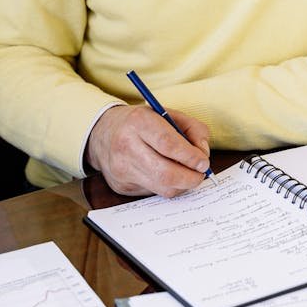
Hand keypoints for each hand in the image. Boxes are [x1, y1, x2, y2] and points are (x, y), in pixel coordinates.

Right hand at [86, 105, 210, 197]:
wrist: (103, 133)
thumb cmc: (142, 122)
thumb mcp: (167, 114)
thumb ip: (193, 128)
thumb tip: (203, 154)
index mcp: (138, 122)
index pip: (168, 144)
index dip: (190, 156)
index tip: (203, 162)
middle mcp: (126, 146)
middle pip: (165, 173)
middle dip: (190, 178)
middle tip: (200, 174)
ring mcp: (121, 169)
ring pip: (162, 188)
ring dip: (181, 184)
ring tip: (186, 173)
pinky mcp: (121, 186)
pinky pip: (153, 192)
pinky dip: (167, 186)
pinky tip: (165, 174)